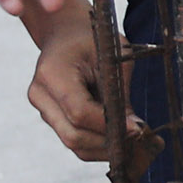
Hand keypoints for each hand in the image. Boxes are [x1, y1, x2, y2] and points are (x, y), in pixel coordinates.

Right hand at [26, 12, 136, 160]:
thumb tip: (135, 130)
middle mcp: (41, 95)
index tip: (139, 129)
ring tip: (135, 142)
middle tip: (141, 140)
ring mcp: (43, 109)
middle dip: (109, 143)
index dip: (110, 125)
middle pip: (73, 136)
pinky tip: (121, 139)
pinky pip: (75, 141)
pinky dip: (99, 145)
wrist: (67, 33)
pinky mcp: (52, 118)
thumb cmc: (93, 39)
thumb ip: (120, 93)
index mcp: (52, 73)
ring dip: (106, 149)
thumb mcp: (113, 56)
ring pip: (74, 144)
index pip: (79, 112)